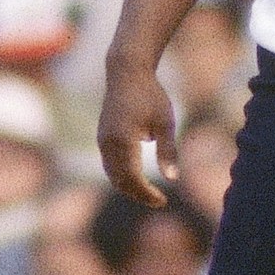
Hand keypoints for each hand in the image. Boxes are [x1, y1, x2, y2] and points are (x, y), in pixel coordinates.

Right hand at [97, 56, 175, 205]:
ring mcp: (102, 140)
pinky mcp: (102, 136)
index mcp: (123, 141)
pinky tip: (137, 179)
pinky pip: (109, 165)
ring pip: (112, 174)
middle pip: (120, 181)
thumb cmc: (150, 95)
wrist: (126, 73)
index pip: (133, 178)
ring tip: (149, 194)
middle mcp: (108, 143)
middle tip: (158, 201)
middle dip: (138, 194)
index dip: (147, 194)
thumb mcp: (165, 122)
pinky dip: (121, 176)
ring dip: (129, 187)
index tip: (163, 201)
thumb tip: (173, 179)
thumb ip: (168, 151)